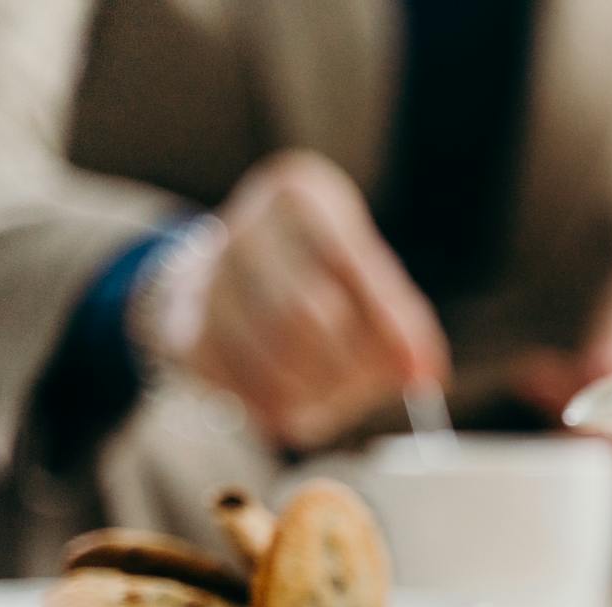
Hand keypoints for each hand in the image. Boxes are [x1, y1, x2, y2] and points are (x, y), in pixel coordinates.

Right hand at [148, 150, 449, 447]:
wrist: (219, 278)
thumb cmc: (317, 276)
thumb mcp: (365, 275)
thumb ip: (400, 317)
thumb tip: (428, 373)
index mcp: (300, 194)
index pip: (353, 263)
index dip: (393, 325)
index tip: (422, 373)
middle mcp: (244, 227)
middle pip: (309, 315)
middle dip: (351, 366)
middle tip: (368, 385)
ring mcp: (204, 279)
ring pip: (274, 358)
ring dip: (318, 392)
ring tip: (332, 392)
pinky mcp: (183, 331)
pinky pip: (242, 387)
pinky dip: (280, 406)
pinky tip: (294, 399)